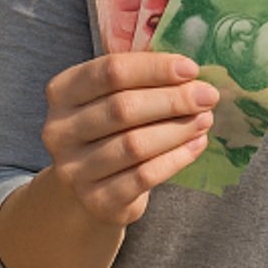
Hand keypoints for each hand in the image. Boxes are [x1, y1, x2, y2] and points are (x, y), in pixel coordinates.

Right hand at [41, 51, 217, 228]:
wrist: (88, 192)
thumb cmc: (107, 133)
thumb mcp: (109, 99)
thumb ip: (139, 81)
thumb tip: (190, 72)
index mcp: (62, 92)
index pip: (109, 71)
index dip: (154, 68)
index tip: (191, 69)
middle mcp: (60, 129)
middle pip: (123, 108)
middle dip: (172, 100)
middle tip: (207, 96)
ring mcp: (74, 168)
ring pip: (135, 144)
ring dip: (177, 130)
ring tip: (204, 119)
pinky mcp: (97, 199)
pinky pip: (144, 176)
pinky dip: (176, 159)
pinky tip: (196, 145)